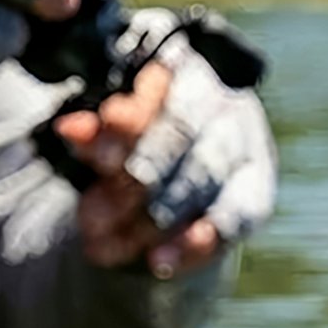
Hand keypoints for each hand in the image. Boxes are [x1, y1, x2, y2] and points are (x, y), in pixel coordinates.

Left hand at [54, 15, 277, 276]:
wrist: (172, 166)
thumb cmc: (131, 139)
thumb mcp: (105, 133)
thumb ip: (94, 131)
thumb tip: (70, 129)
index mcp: (181, 65)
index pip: (158, 87)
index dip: (127, 123)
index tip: (92, 153)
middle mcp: (222, 97)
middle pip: (182, 136)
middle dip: (134, 180)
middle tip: (93, 218)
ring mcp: (245, 143)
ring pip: (204, 179)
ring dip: (153, 219)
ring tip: (107, 249)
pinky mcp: (256, 189)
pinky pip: (235, 217)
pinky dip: (195, 244)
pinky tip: (160, 262)